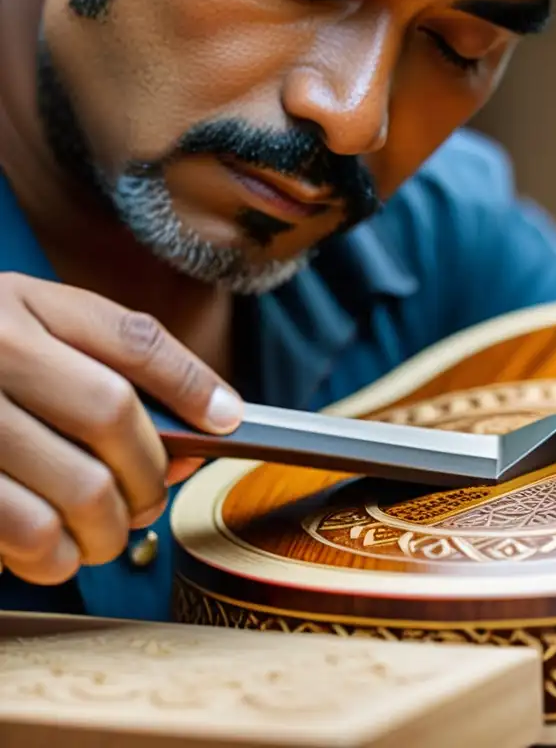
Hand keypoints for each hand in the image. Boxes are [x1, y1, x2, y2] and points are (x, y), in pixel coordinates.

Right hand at [0, 273, 241, 584]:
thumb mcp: (32, 326)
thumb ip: (118, 360)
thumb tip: (209, 423)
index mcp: (20, 307)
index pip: (133, 340)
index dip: (192, 384)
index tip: (226, 421)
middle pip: (114, 416)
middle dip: (149, 472)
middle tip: (147, 500)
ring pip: (81, 487)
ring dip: (110, 527)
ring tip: (103, 532)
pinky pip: (26, 535)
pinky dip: (55, 556)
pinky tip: (50, 548)